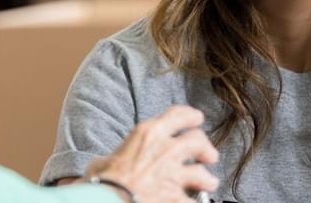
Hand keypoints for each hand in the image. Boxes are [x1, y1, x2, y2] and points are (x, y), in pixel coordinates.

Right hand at [86, 105, 219, 202]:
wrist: (106, 201)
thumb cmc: (101, 182)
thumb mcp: (104, 160)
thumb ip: (116, 158)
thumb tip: (107, 165)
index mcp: (148, 133)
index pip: (178, 115)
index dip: (191, 116)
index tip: (197, 119)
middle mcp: (166, 149)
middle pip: (198, 140)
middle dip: (206, 148)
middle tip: (209, 155)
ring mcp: (174, 174)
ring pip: (202, 173)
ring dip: (207, 178)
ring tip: (209, 182)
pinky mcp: (176, 197)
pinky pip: (195, 201)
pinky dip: (195, 202)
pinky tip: (196, 202)